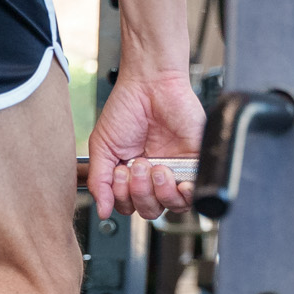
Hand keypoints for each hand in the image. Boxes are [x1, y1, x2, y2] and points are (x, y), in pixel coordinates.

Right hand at [86, 69, 205, 220]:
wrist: (151, 82)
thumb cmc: (126, 108)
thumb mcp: (102, 146)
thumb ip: (99, 181)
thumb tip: (102, 210)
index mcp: (131, 175)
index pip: (129, 206)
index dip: (123, 197)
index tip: (119, 171)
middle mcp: (153, 176)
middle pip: (150, 210)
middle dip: (140, 192)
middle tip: (138, 164)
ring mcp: (175, 170)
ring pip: (171, 205)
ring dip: (160, 192)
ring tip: (155, 166)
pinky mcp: (195, 162)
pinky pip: (194, 193)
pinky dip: (185, 193)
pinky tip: (175, 179)